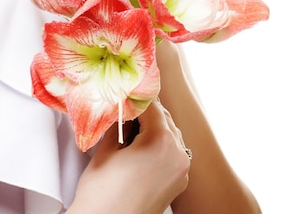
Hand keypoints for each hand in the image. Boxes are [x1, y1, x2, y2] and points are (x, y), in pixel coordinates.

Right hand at [68, 100, 189, 213]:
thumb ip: (119, 123)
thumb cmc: (102, 194)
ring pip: (170, 134)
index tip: (125, 90)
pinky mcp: (178, 183)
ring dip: (152, 127)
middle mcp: (178, 154)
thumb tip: (122, 108)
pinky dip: (159, 145)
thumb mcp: (107, 149)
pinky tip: (139, 146)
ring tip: (129, 128)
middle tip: (124, 107)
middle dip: (144, 112)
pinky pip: (172, 152)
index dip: (135, 96)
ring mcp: (181, 171)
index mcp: (161, 141)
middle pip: (163, 118)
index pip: (151, 105)